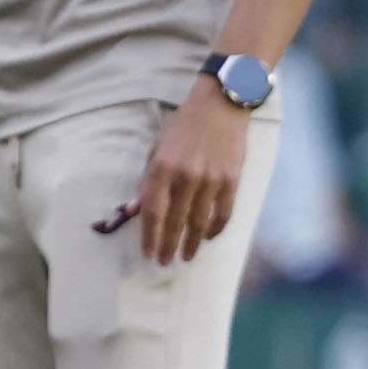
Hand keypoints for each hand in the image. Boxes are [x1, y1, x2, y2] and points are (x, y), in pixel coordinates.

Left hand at [129, 85, 251, 267]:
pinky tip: (207, 238)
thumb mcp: (157, 149)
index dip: (150, 236)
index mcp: (163, 168)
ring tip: (186, 257)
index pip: (154, 212)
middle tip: (163, 263)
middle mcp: (187, 176)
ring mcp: (212, 179)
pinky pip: (223, 212)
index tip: (148, 253)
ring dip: (191, 243)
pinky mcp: (232, 180)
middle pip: (176, 221)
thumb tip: (134, 210)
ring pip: (199, 222)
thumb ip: (148, 181)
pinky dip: (215, 229)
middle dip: (168, 245)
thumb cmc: (184, 127)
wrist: (221, 106)